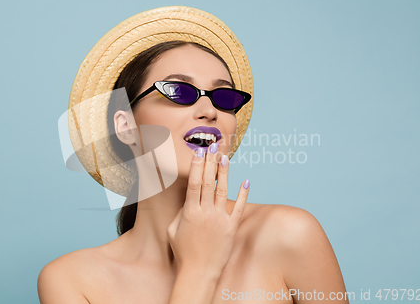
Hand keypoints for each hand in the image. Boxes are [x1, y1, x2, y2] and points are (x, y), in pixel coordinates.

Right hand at [167, 143, 249, 275]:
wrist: (199, 272)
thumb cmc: (183, 252)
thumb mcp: (173, 230)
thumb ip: (180, 212)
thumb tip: (188, 198)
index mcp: (190, 212)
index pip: (193, 183)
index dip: (196, 166)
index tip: (198, 152)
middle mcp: (206, 213)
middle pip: (208, 182)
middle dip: (210, 162)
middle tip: (212, 146)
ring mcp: (220, 220)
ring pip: (223, 190)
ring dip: (224, 172)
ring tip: (225, 157)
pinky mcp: (231, 228)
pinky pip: (239, 208)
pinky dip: (243, 194)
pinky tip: (246, 180)